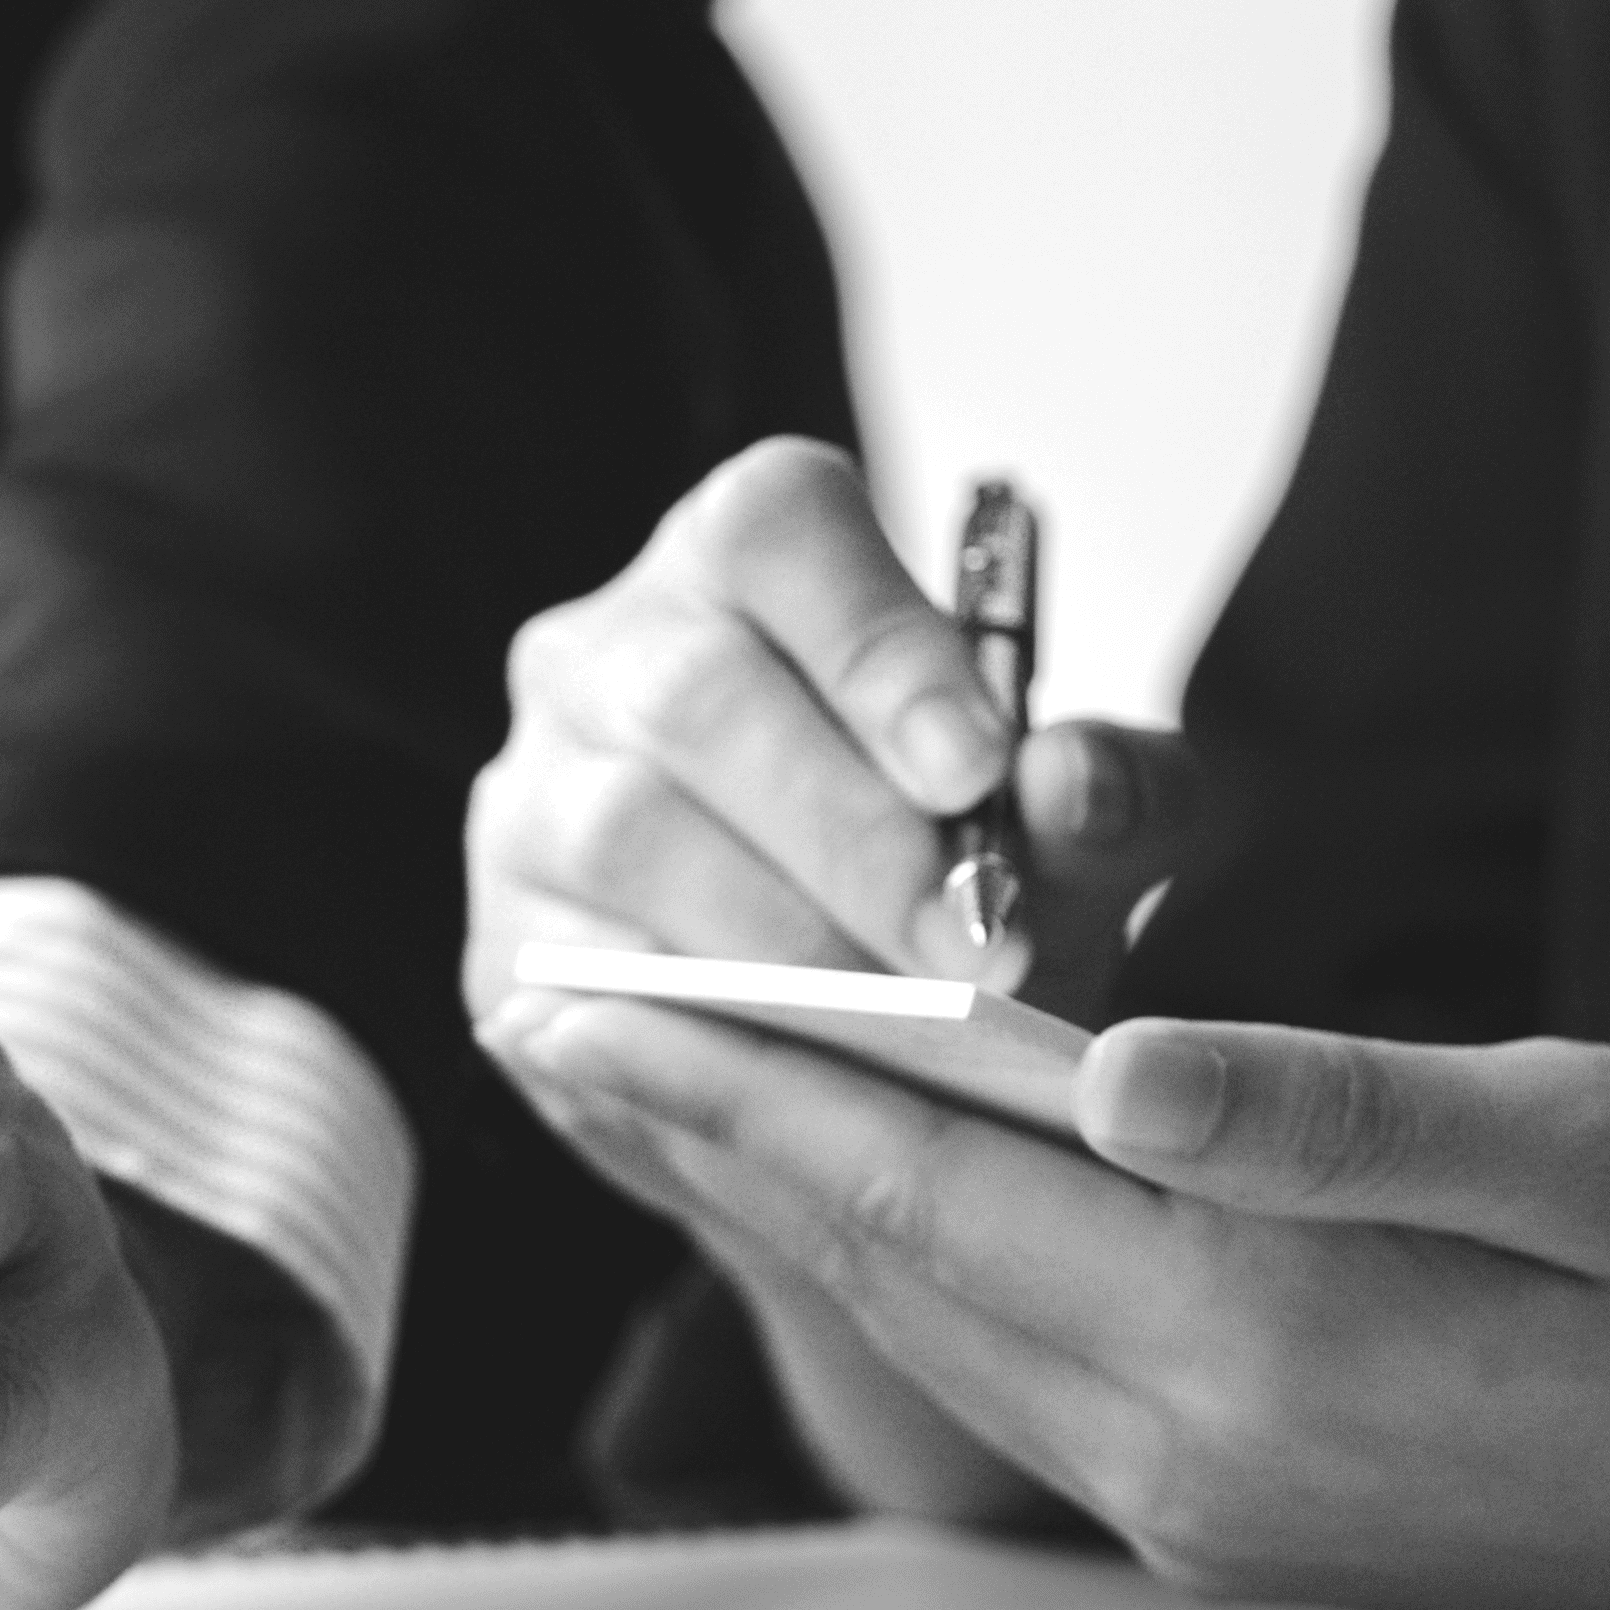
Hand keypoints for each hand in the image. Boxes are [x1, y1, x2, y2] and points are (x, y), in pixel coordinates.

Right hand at [465, 438, 1195, 1023]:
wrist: (857, 1035)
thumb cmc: (960, 877)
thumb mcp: (1068, 830)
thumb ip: (1107, 797)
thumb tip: (1076, 785)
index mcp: (747, 556)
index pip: (779, 532)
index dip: (878, 649)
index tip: (979, 772)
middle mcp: (611, 651)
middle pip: (695, 698)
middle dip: (849, 836)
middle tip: (978, 951)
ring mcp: (534, 794)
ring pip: (623, 832)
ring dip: (777, 939)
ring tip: (906, 1023)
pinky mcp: (502, 944)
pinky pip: (573, 975)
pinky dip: (695, 1031)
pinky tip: (799, 1077)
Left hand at [494, 995, 1609, 1609]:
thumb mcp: (1604, 1152)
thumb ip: (1344, 1112)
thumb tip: (1114, 1062)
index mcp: (1262, 1345)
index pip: (931, 1191)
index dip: (752, 1087)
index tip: (609, 994)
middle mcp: (1184, 1453)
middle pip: (889, 1268)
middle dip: (717, 1137)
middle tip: (563, 1016)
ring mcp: (1193, 1505)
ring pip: (932, 1329)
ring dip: (787, 1208)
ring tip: (662, 1092)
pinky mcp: (1228, 1518)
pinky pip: (1007, 1377)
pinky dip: (901, 1272)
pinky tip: (859, 1200)